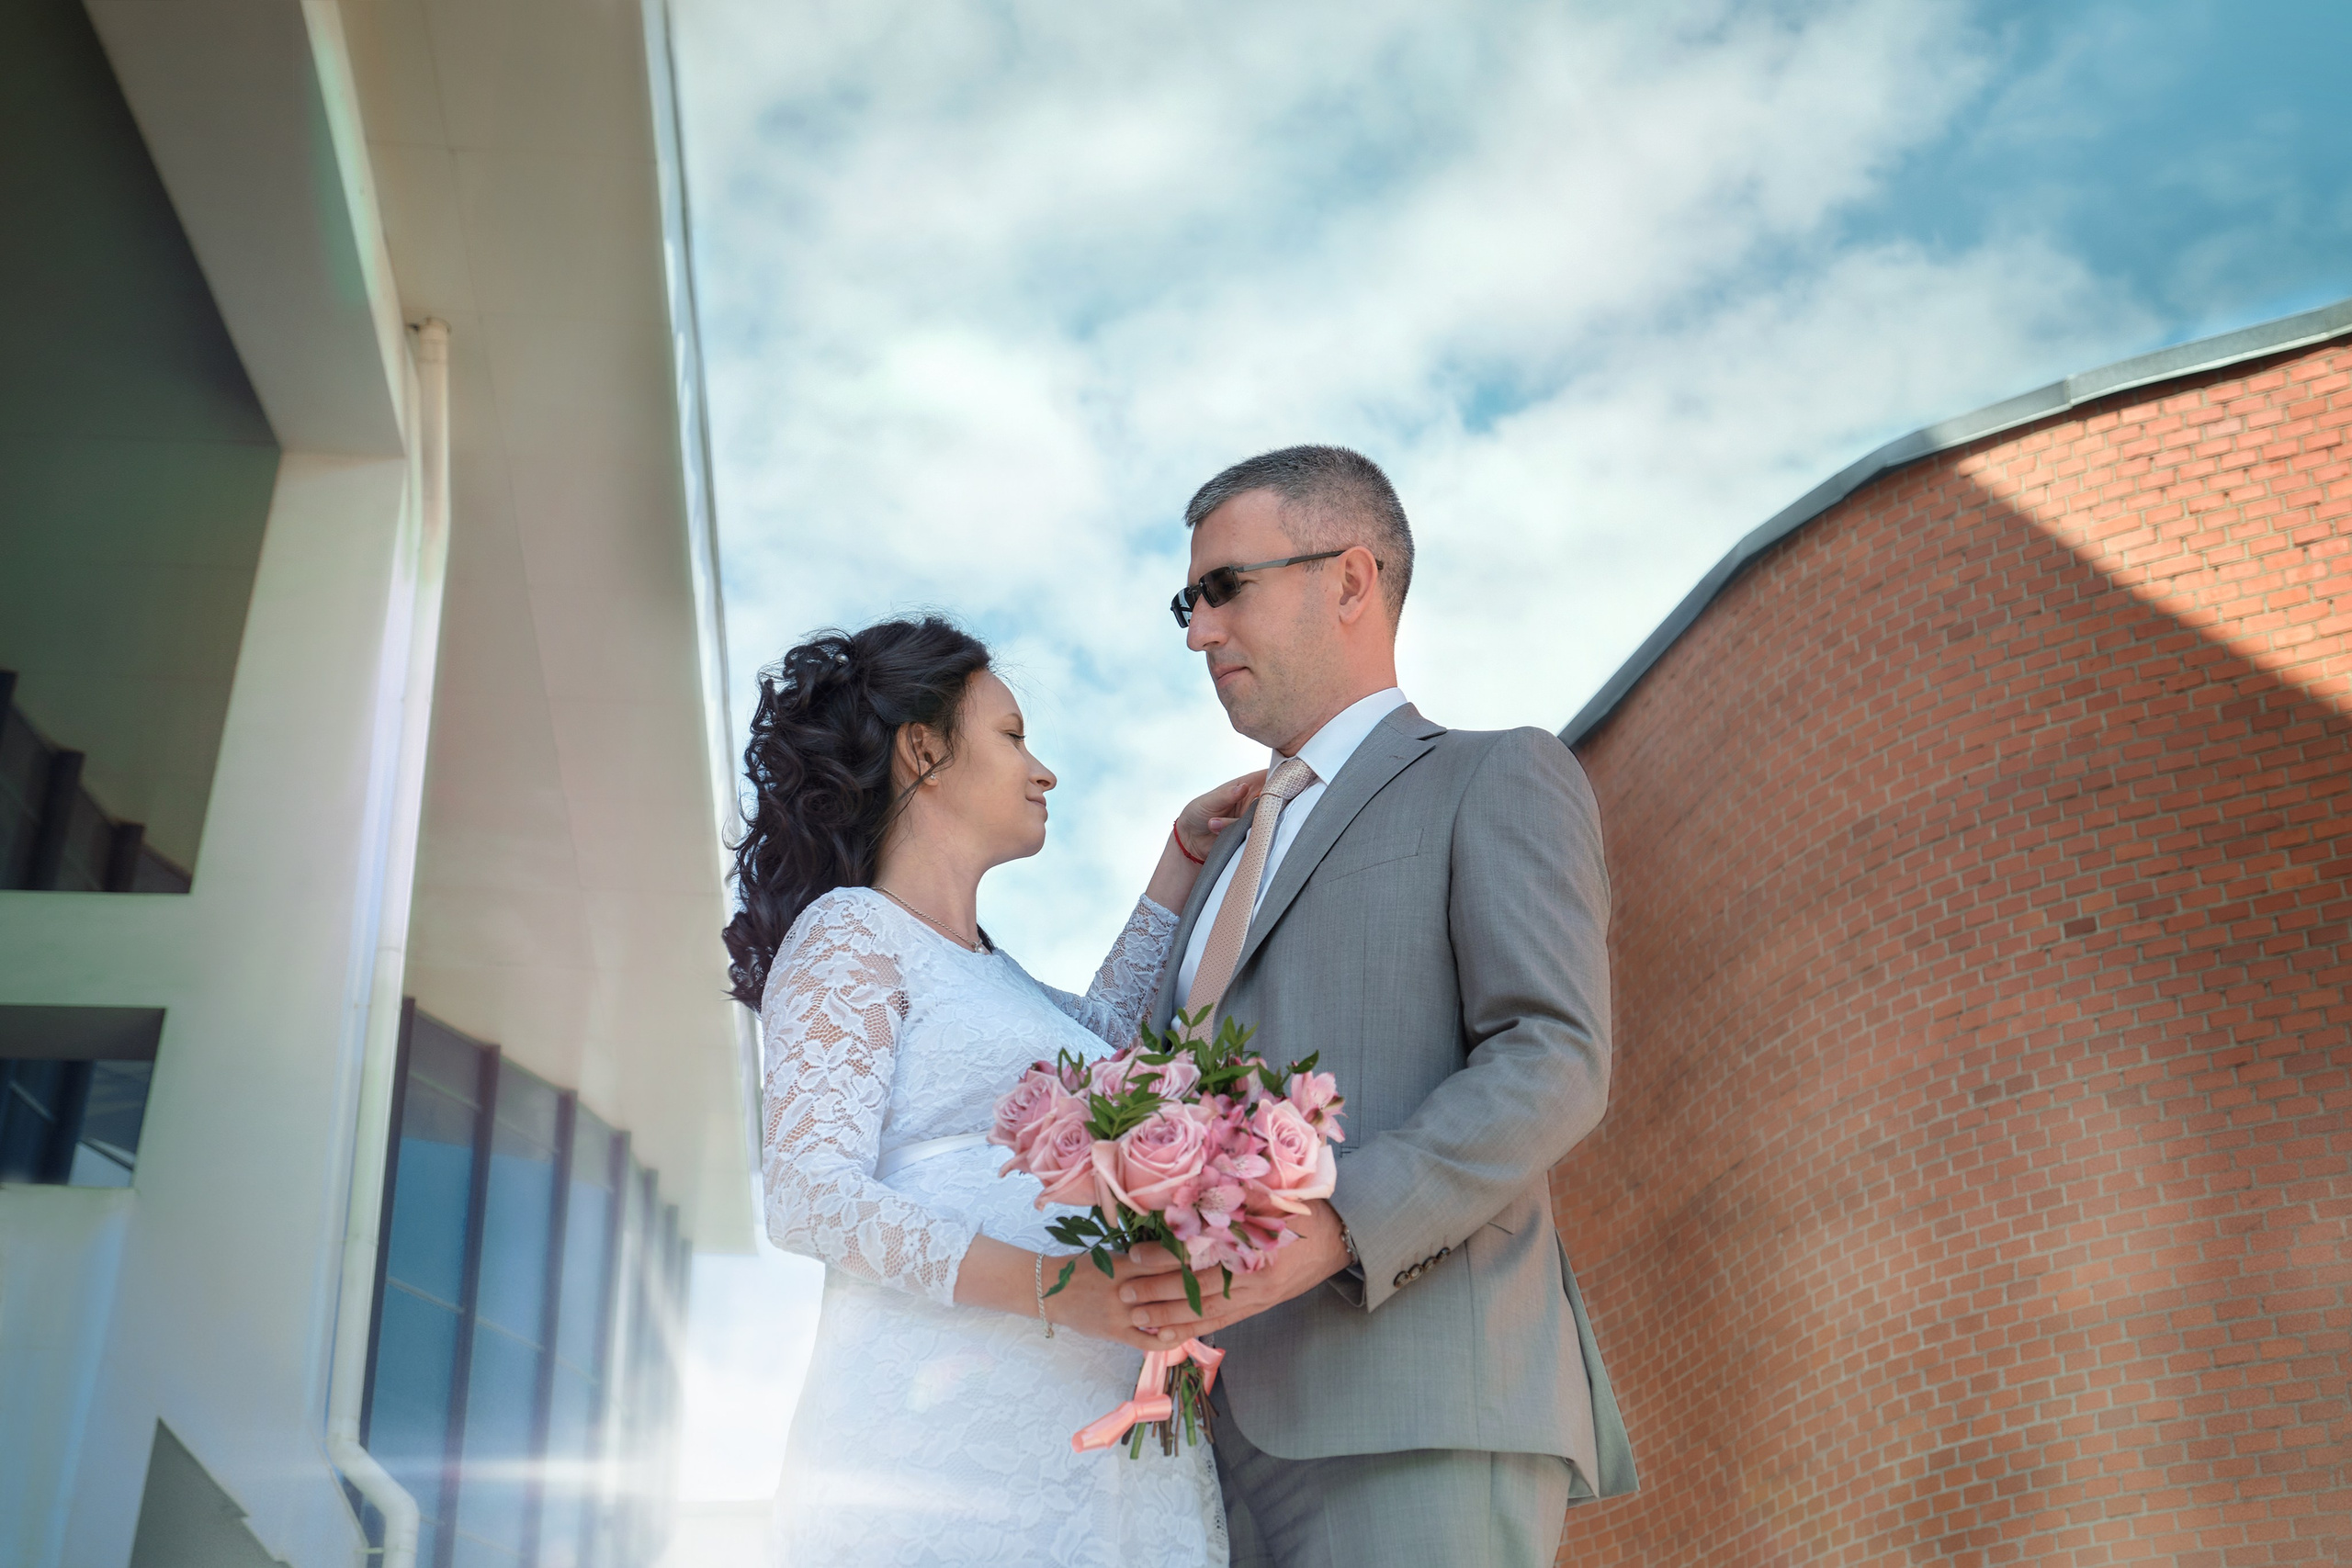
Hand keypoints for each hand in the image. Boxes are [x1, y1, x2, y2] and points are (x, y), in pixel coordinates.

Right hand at [1042, 1251, 1207, 1351]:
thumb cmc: (1082, 1268)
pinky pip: (1146, 1341)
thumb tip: (1174, 1254)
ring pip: (1162, 1316)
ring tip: (1209, 1310)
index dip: (1189, 1259)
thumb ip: (1139, 1259)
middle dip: (1196, 1286)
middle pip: (1168, 1287)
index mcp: (1125, 1264)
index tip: (1212, 1255)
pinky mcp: (1115, 1332)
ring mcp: (1121, 1313)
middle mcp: (1125, 1288)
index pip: (1164, 1259)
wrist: (1049, 1290)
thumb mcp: (1110, 1256)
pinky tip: (1181, 1336)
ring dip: (1186, 1315)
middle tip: (1222, 1283)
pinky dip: (1166, 1340)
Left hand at [1116, 1201, 1352, 1341]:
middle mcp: (1257, 1273)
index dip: (1166, 1257)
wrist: (1338, 1236)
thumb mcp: (1269, 1195)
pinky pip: (1223, 1321)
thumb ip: (1232, 1195)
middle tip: (1125, 1293)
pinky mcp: (1260, 1306)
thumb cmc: (1300, 1208)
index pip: (1202, 1253)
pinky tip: (1169, 1333)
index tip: (1134, 1256)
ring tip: (1136, 1318)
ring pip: (1208, 1310)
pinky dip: (1194, 1328)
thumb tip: (1187, 1192)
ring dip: (1170, 1316)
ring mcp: (1259, 1294)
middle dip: (1159, 1292)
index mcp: (1256, 1241)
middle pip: (1200, 1287)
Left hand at [1174, 770, 1266, 860]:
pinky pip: (1255, 837)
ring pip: (1263, 821)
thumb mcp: (1209, 801)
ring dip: (1235, 824)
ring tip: (1213, 823)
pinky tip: (1219, 833)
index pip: (1270, 777)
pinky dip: (1238, 837)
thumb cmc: (1198, 812)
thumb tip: (1243, 788)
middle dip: (1260, 808)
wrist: (1190, 839)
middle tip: (1238, 812)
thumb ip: (1227, 795)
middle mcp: (1254, 802)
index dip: (1279, 779)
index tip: (1273, 788)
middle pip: (1275, 801)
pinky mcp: (1251, 836)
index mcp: (1247, 785)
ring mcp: (1254, 820)